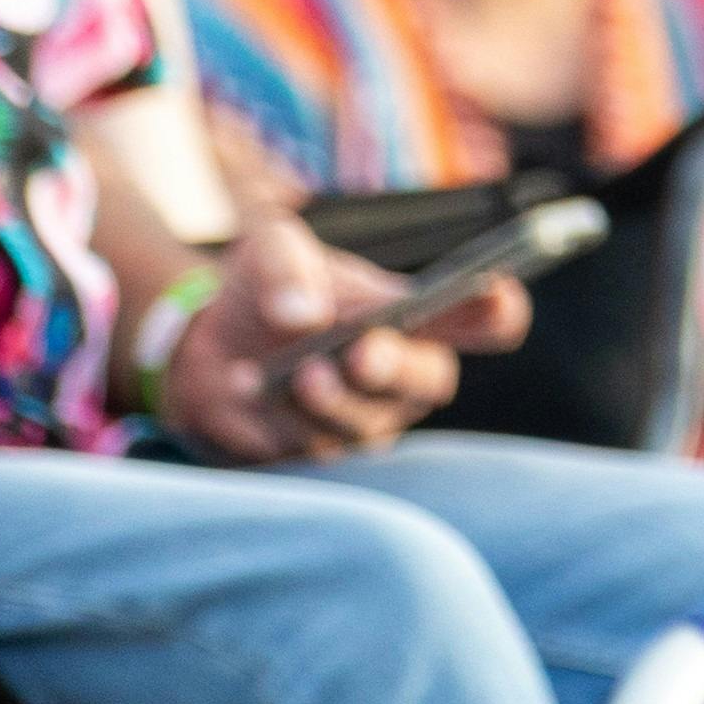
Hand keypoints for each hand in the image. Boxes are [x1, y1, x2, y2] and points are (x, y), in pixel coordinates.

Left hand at [150, 215, 498, 466]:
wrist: (206, 346)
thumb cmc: (265, 289)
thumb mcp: (268, 250)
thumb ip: (286, 268)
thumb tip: (303, 315)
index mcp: (414, 313)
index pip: (484, 319)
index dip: (496, 311)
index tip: (490, 290)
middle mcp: (402, 372)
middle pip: (430, 381)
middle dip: (396, 368)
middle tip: (362, 351)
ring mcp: (364, 419)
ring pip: (366, 423)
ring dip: (334, 399)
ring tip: (301, 372)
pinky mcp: (315, 454)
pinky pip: (309, 448)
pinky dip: (277, 416)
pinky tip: (244, 382)